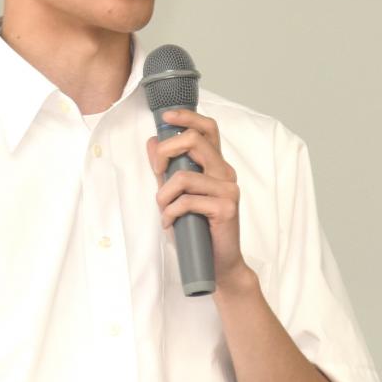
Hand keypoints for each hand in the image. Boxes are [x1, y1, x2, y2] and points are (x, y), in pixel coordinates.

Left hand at [146, 108, 249, 285]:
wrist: (218, 264)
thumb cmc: (197, 229)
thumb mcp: (175, 194)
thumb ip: (166, 169)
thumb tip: (153, 141)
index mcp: (216, 165)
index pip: (208, 128)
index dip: (187, 117)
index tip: (166, 117)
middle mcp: (225, 173)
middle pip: (194, 141)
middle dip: (166, 153)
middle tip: (157, 173)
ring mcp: (228, 190)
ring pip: (184, 176)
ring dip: (164, 195)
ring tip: (163, 210)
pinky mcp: (226, 208)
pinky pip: (187, 201)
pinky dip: (170, 212)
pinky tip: (170, 224)